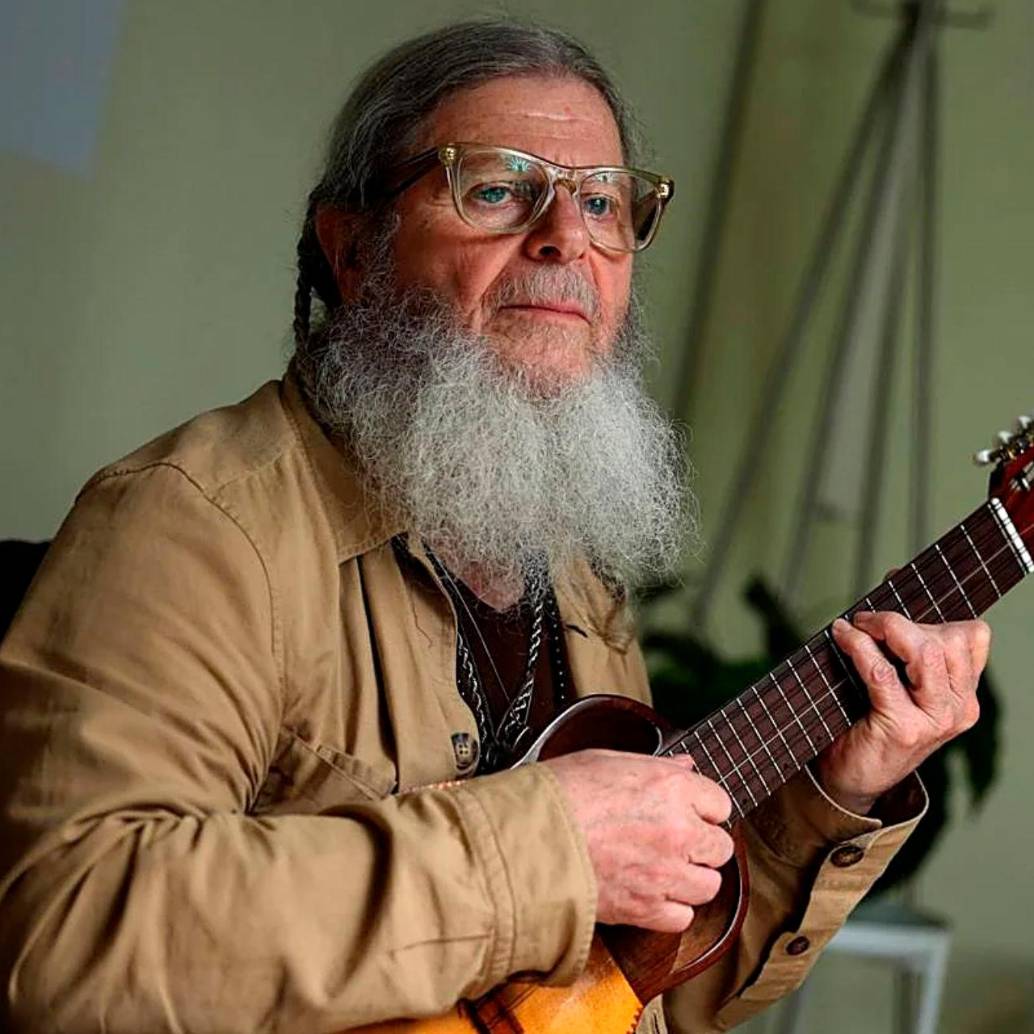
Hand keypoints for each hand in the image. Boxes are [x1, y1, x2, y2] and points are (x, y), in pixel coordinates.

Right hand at [544, 749, 733, 932]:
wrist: (526, 837)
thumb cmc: (558, 794)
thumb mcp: (606, 760)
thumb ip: (653, 766)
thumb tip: (684, 767)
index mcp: (670, 787)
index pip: (719, 802)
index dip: (702, 806)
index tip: (689, 810)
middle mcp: (678, 831)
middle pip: (720, 847)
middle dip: (701, 843)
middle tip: (674, 839)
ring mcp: (665, 873)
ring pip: (708, 885)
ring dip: (691, 877)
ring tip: (664, 868)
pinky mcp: (646, 909)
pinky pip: (682, 917)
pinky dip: (670, 908)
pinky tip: (651, 892)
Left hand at [822, 611, 991, 813]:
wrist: (851, 778)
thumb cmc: (869, 721)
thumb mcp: (897, 680)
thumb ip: (901, 639)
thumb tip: (893, 578)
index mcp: (964, 694)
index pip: (972, 636)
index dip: (935, 609)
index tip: (896, 595)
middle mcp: (959, 707)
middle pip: (949, 638)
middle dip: (903, 620)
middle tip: (866, 618)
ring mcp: (936, 720)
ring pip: (926, 652)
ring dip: (886, 628)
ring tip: (856, 626)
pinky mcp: (903, 728)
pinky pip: (883, 673)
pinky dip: (860, 647)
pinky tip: (843, 637)